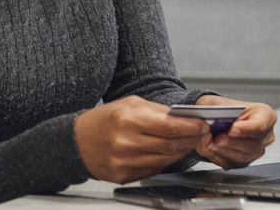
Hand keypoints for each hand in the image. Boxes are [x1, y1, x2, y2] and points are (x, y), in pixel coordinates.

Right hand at [74, 95, 211, 183]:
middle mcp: (126, 142)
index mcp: (127, 119)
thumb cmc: (104, 120)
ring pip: (165, 160)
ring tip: (187, 142)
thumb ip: (157, 111)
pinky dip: (166, 161)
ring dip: (181, 151)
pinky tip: (169, 153)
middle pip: (170, 145)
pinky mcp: (125, 176)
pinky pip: (154, 170)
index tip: (202, 124)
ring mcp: (125, 162)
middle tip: (200, 134)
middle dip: (190, 139)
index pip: (169, 126)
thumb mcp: (129, 104)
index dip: (190, 126)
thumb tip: (184, 117)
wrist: (77, 142)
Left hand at [193, 95, 276, 168]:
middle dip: (230, 142)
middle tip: (215, 138)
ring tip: (209, 143)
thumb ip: (218, 109)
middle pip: (252, 144)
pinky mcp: (245, 162)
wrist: (215, 118)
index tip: (232, 129)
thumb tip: (212, 119)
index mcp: (265, 115)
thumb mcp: (218, 102)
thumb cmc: (223, 108)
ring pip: (242, 157)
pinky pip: (233, 163)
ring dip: (223, 151)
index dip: (246, 129)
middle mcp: (265, 135)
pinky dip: (220, 157)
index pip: (260, 126)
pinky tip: (211, 148)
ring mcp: (257, 150)